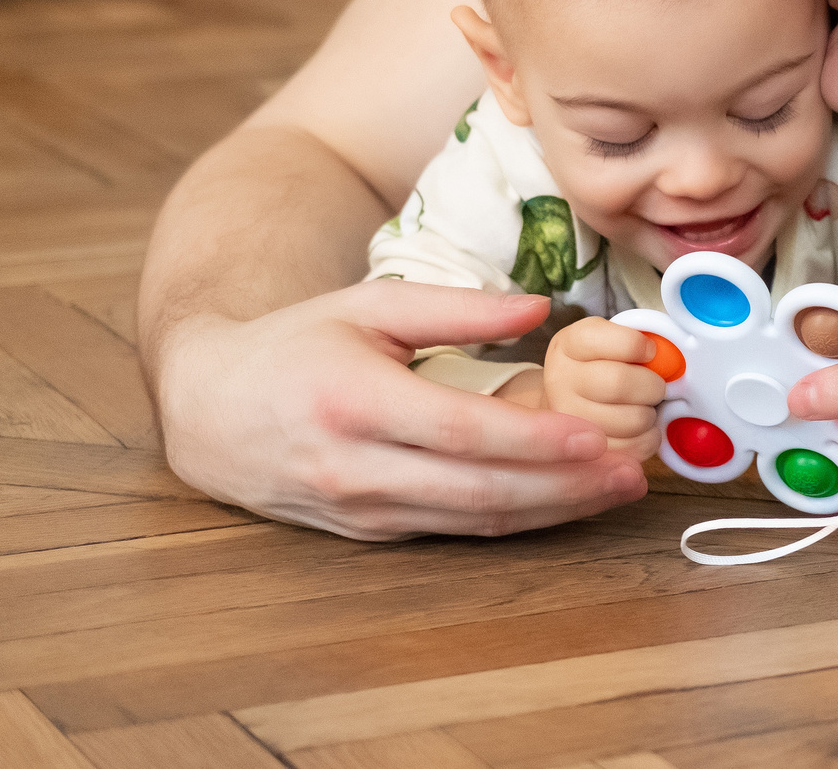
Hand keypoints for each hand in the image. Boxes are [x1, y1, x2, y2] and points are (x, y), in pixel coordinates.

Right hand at [154, 281, 647, 539]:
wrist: (209, 408)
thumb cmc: (295, 346)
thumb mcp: (369, 304)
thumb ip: (458, 307)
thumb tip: (539, 308)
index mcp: (353, 402)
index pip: (459, 433)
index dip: (532, 442)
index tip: (593, 438)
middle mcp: (354, 468)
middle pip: (477, 491)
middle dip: (563, 488)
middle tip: (628, 472)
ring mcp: (360, 510)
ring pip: (471, 522)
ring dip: (551, 512)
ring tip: (612, 490)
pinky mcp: (368, 533)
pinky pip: (452, 532)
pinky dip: (513, 521)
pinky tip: (561, 502)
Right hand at [509, 317, 665, 461]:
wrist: (566, 405)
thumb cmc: (600, 367)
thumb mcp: (610, 340)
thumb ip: (637, 339)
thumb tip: (668, 357)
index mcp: (569, 344)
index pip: (606, 340)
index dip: (637, 345)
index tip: (649, 351)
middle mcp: (559, 381)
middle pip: (620, 383)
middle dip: (652, 386)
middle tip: (654, 387)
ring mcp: (567, 420)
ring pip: (632, 420)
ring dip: (650, 414)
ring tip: (644, 407)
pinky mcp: (583, 455)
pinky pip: (633, 450)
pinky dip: (648, 439)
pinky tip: (640, 429)